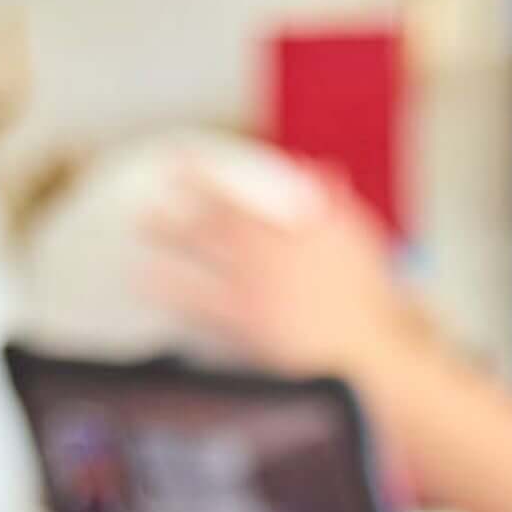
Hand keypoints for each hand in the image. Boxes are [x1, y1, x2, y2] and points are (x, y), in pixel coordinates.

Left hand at [145, 164, 415, 382]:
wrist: (370, 351)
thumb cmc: (369, 298)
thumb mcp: (360, 238)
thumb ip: (335, 202)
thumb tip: (317, 168)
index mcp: (294, 224)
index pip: (238, 190)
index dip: (202, 174)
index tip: (176, 160)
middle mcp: (268, 249)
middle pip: (210, 219)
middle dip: (177, 204)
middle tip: (148, 199)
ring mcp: (254, 285)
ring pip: (200, 253)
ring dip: (166, 238)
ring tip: (141, 230)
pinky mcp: (246, 323)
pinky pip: (198, 302)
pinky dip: (169, 291)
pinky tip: (147, 284)